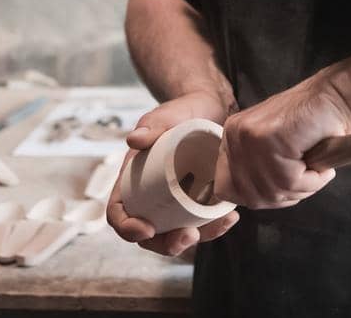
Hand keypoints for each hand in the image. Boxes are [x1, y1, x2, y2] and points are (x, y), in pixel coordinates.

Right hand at [107, 91, 240, 256]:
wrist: (211, 108)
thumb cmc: (182, 111)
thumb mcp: (166, 115)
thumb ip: (152, 124)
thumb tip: (134, 139)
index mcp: (132, 180)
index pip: (119, 212)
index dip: (126, 227)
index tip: (146, 230)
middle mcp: (152, 196)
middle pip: (150, 234)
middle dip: (167, 244)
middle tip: (188, 236)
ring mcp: (176, 202)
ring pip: (179, 232)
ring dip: (197, 238)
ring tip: (220, 225)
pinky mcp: (199, 201)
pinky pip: (202, 222)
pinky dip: (215, 225)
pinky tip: (231, 216)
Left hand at [212, 68, 350, 209]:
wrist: (340, 98)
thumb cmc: (316, 124)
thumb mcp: (276, 149)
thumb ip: (258, 170)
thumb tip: (248, 201)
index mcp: (232, 137)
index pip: (226, 189)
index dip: (257, 197)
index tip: (285, 188)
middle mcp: (235, 135)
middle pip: (249, 197)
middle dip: (283, 197)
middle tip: (307, 180)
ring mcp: (249, 136)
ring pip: (271, 192)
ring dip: (302, 189)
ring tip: (317, 170)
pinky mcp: (269, 140)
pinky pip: (290, 182)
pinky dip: (313, 181)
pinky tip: (323, 166)